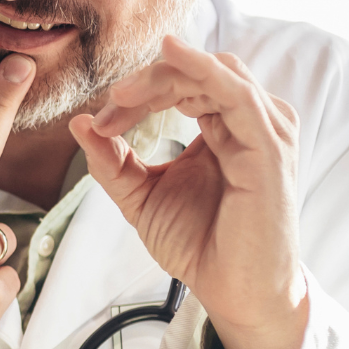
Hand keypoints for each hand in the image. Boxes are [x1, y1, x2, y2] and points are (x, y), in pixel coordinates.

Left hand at [71, 35, 306, 348]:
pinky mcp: (270, 147)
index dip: (136, 94)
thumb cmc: (199, 244)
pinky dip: (201, 72)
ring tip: (122, 93)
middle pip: (198, 72)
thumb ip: (112, 161)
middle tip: (109, 103)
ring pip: (214, 74)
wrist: (232, 290)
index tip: (99, 124)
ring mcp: (265, 130)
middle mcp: (249, 121)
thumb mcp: (141, 196)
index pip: (181, 85)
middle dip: (147, 82)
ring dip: (164, 76)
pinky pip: (236, 94)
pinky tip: (171, 58)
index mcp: (223, 126)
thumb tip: (79, 123)